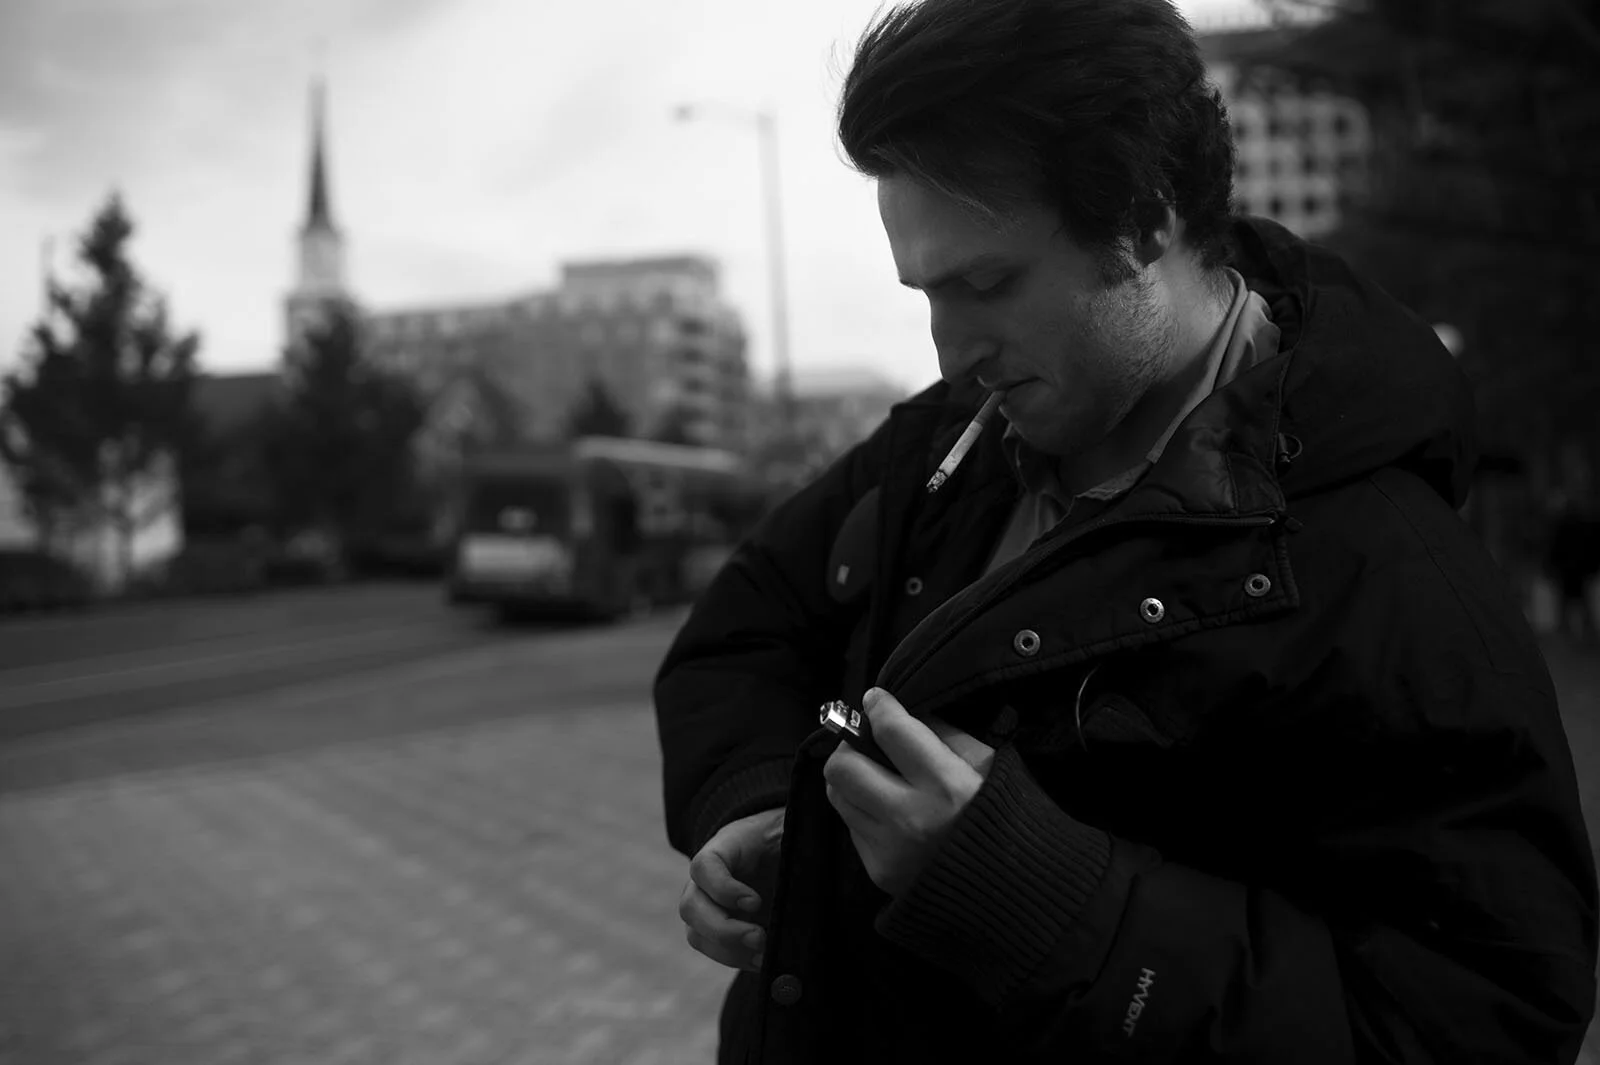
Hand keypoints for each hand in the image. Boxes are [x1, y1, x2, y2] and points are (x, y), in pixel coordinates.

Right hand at [678, 806, 784, 971]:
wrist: (778, 851)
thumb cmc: (784, 842)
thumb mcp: (789, 838)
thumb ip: (794, 852)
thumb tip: (810, 880)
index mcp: (723, 848)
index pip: (704, 867)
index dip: (722, 888)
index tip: (755, 902)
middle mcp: (704, 880)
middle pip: (690, 907)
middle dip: (724, 929)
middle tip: (759, 937)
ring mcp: (706, 907)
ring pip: (697, 935)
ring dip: (730, 951)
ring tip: (764, 954)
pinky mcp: (716, 930)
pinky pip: (714, 951)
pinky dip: (738, 960)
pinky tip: (762, 960)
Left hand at [823, 687, 994, 897]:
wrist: (1012, 891)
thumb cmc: (1004, 817)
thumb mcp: (988, 766)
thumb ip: (945, 735)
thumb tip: (906, 714)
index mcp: (946, 786)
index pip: (891, 731)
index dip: (878, 706)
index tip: (875, 699)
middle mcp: (910, 818)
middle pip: (843, 766)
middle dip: (849, 744)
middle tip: (866, 741)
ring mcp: (889, 848)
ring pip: (838, 795)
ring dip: (850, 777)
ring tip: (873, 774)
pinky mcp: (878, 870)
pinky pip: (852, 826)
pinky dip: (863, 810)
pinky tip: (888, 811)